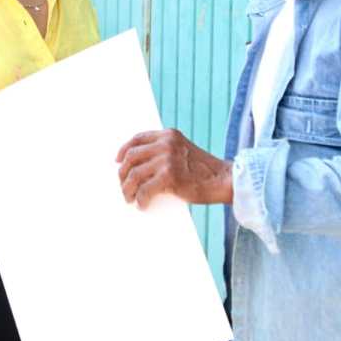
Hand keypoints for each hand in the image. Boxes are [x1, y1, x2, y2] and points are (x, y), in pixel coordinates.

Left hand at [116, 129, 234, 208]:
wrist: (223, 180)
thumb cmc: (204, 171)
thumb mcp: (183, 151)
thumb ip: (164, 152)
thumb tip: (138, 168)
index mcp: (168, 135)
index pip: (138, 139)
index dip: (124, 150)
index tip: (117, 161)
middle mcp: (166, 144)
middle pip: (132, 157)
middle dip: (123, 173)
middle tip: (123, 186)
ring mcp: (167, 159)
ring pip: (134, 175)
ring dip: (127, 189)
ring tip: (129, 198)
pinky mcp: (169, 176)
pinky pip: (144, 190)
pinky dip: (140, 200)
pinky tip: (142, 205)